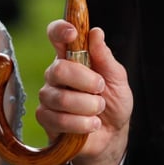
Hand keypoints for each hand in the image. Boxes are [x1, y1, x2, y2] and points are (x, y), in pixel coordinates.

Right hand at [35, 20, 131, 164]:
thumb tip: (96, 32)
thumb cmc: (113, 101)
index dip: (60, 30)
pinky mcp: (46, 118)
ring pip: (60, 98)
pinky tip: (91, 124)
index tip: (73, 33)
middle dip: (85, 81)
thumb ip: (105, 57)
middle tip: (100, 88)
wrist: (112, 134)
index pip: (56, 35)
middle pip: (58, 69)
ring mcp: (49, 96)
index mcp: (72, 56)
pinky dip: (81, 124)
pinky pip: (58, 120)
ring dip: (87, 106)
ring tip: (99, 110)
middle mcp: (56, 73)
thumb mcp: (117, 78)